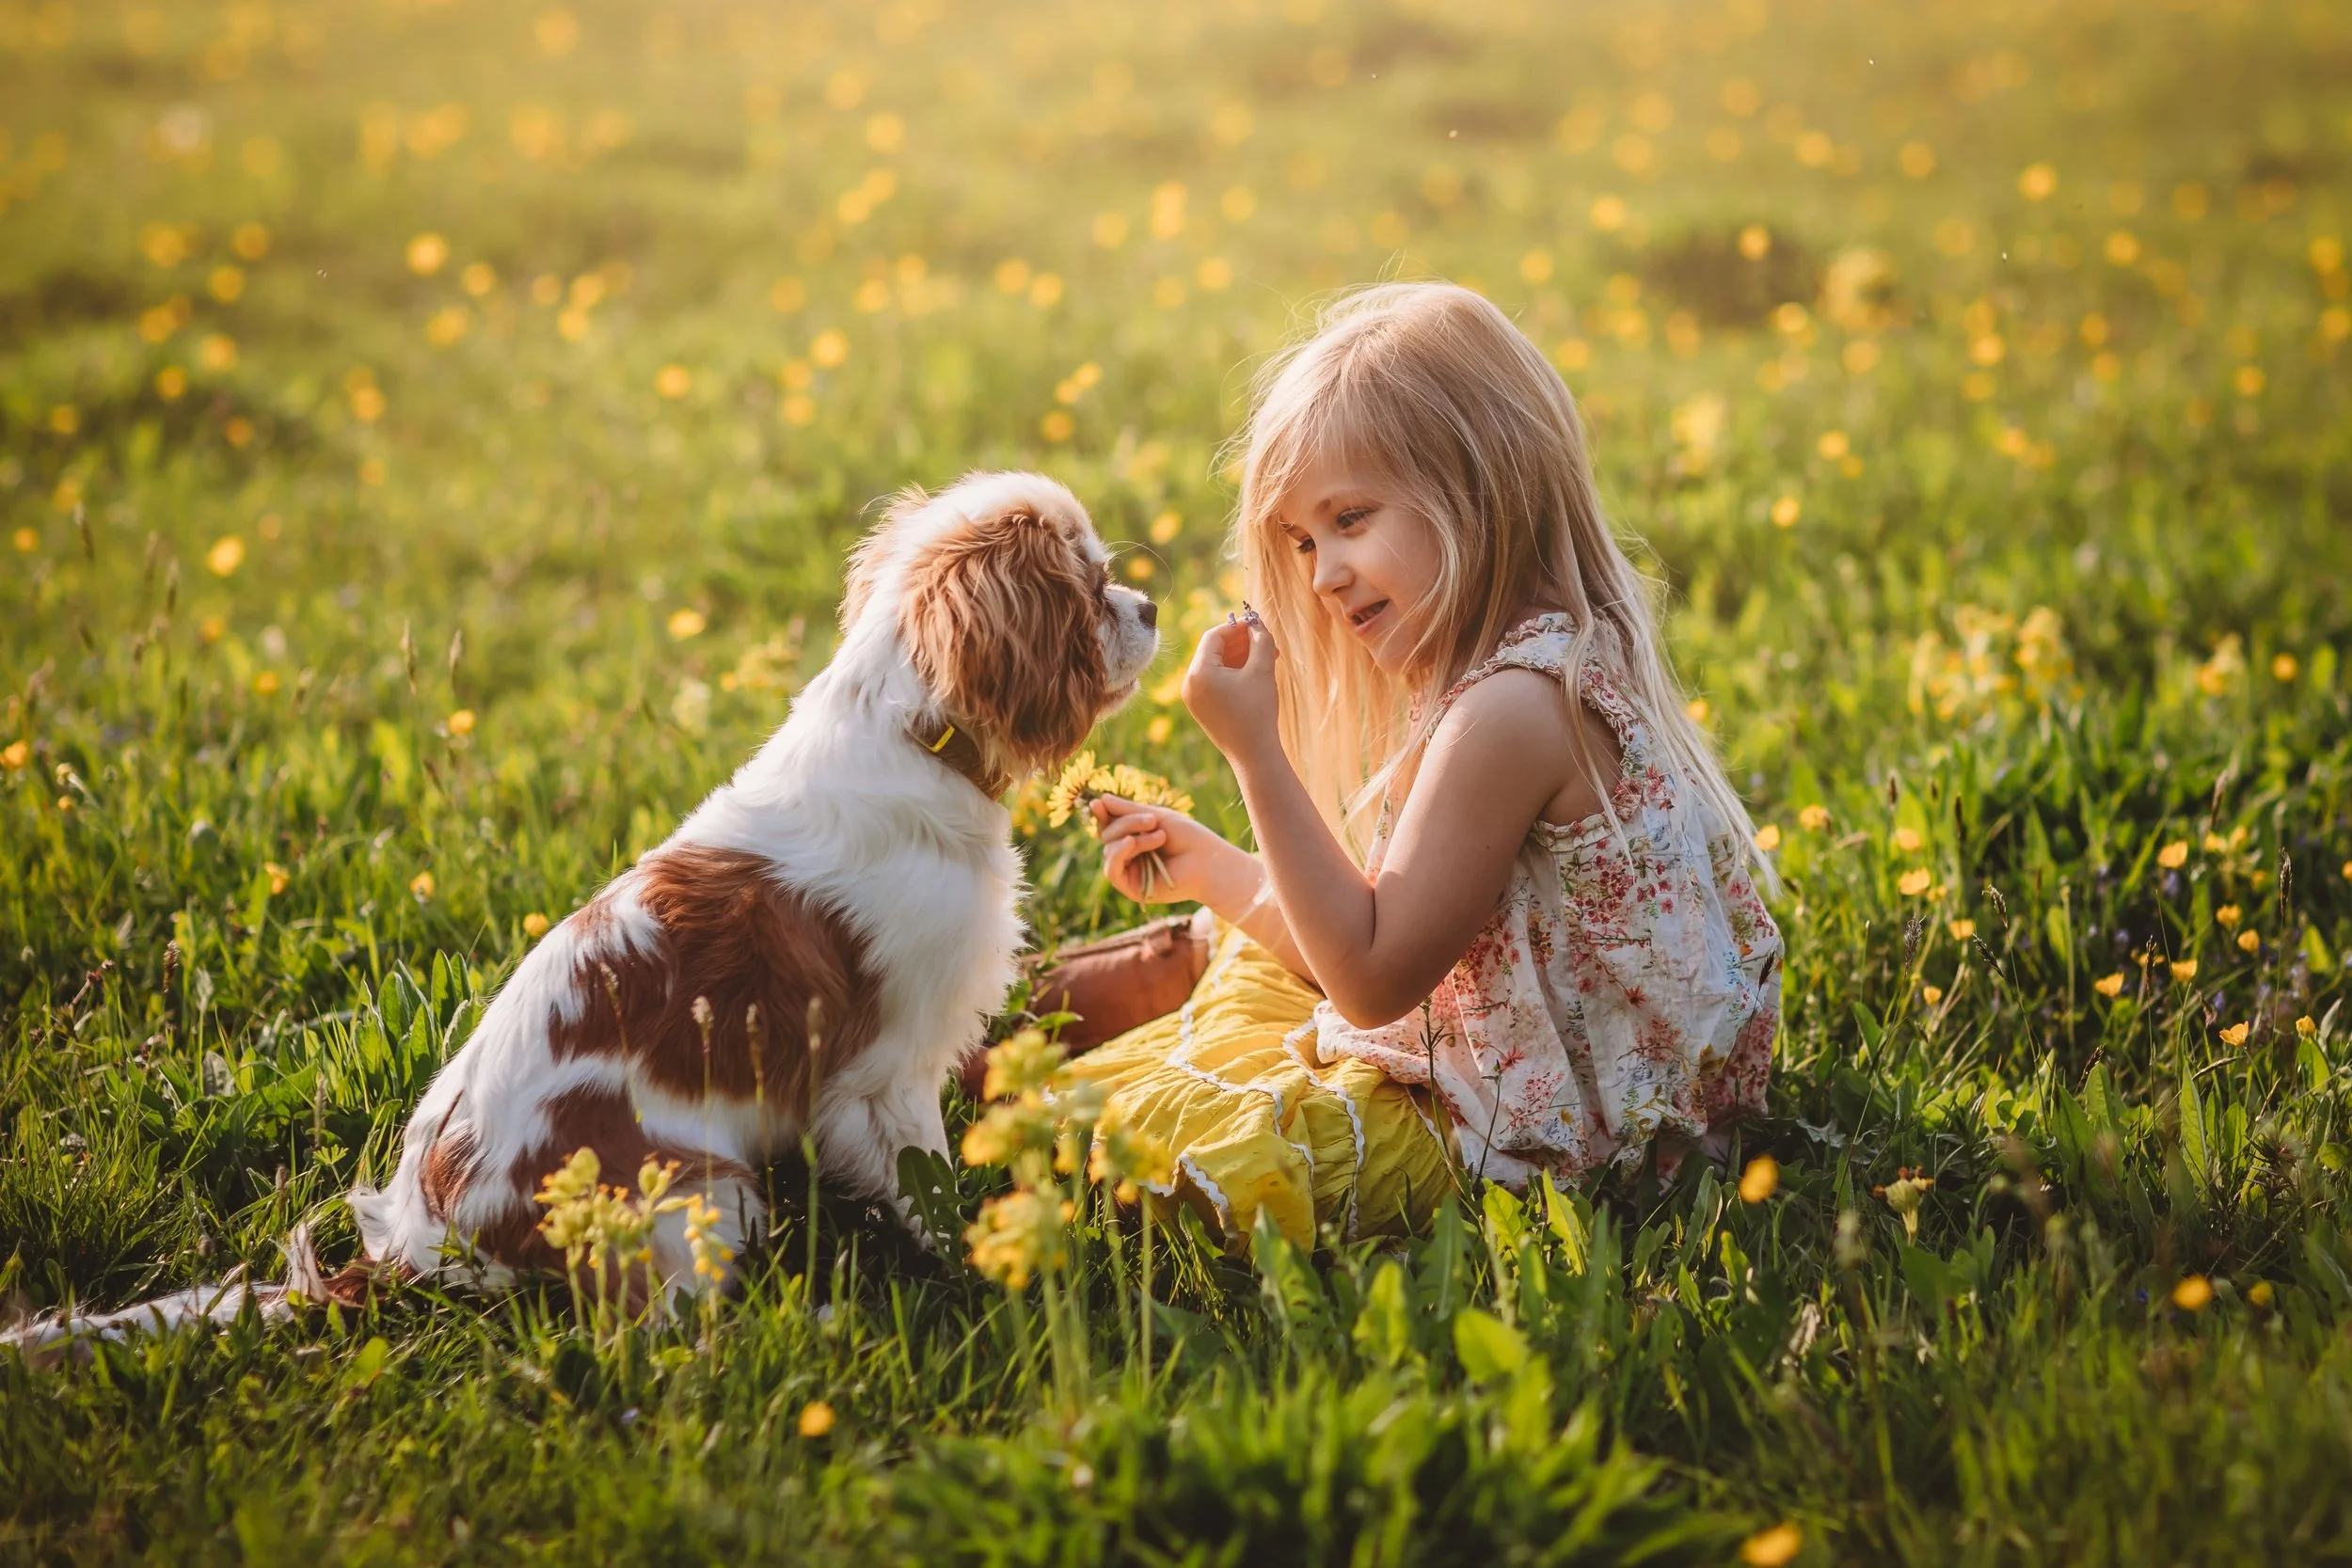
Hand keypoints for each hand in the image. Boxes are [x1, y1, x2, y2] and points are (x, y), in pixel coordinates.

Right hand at [1092, 794, 1239, 905]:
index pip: (1110, 825)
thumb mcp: (1157, 817)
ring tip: (1160, 835)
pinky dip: (1119, 853)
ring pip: (1109, 849)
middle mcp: (1129, 856)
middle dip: (1127, 823)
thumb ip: (1128, 810)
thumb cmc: (1189, 838)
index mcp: (1135, 837)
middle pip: (1108, 835)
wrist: (1209, 862)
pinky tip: (1132, 843)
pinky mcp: (1131, 888)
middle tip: (1154, 821)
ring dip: (1132, 837)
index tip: (1098, 803)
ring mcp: (1130, 872)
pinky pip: (1111, 870)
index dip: (1102, 815)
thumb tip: (1100, 799)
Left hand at [1181, 613, 1282, 765]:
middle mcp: (1189, 684)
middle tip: (1265, 640)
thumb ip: (1261, 640)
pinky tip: (1256, 674)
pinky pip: (1216, 683)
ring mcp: (1194, 699)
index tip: (1257, 625)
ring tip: (1267, 657)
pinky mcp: (1202, 710)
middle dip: (1241, 643)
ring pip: (1216, 667)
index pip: (1213, 637)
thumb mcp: (1262, 670)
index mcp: (1198, 673)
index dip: (1237, 627)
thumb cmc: (1258, 711)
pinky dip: (1234, 674)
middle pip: (1213, 651)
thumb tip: (1257, 623)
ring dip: (1240, 658)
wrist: (1254, 755)